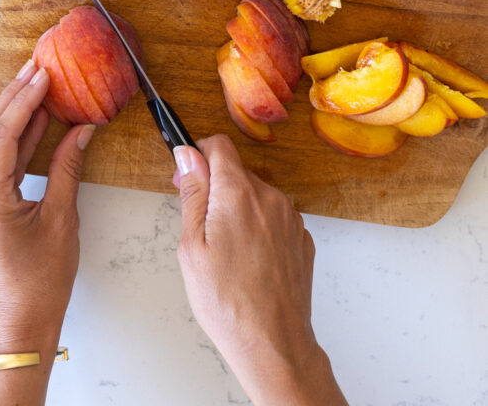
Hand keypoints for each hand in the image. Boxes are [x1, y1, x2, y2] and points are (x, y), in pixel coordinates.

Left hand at [0, 62, 94, 402]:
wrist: (20, 323)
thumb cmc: (42, 281)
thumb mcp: (62, 220)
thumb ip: (67, 168)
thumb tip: (81, 130)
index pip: (2, 135)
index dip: (24, 101)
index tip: (43, 76)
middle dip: (12, 98)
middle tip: (36, 70)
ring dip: (6, 114)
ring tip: (32, 87)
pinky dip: (5, 138)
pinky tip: (26, 124)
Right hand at [173, 136, 347, 405]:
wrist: (273, 344)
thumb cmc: (227, 302)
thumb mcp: (192, 246)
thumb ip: (192, 193)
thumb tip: (187, 155)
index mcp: (239, 193)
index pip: (219, 145)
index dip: (198, 155)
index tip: (188, 178)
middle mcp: (270, 197)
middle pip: (236, 172)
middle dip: (215, 189)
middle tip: (200, 228)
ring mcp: (291, 218)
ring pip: (256, 196)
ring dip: (238, 210)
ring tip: (226, 253)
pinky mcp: (302, 239)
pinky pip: (274, 219)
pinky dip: (259, 229)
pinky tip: (248, 262)